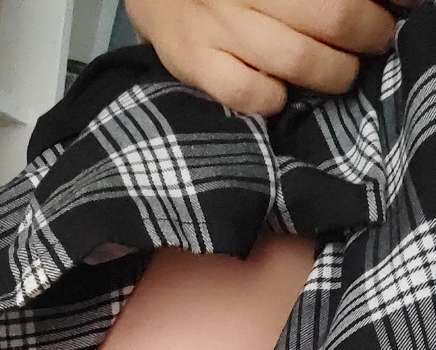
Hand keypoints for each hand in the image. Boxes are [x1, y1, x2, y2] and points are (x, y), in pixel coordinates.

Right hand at [125, 0, 412, 114]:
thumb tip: (388, 0)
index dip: (378, 4)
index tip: (396, 8)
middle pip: (332, 16)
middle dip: (367, 34)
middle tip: (373, 40)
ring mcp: (217, 24)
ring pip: (297, 58)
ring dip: (332, 74)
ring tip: (341, 73)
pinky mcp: (193, 61)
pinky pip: (246, 92)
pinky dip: (272, 100)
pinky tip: (280, 95)